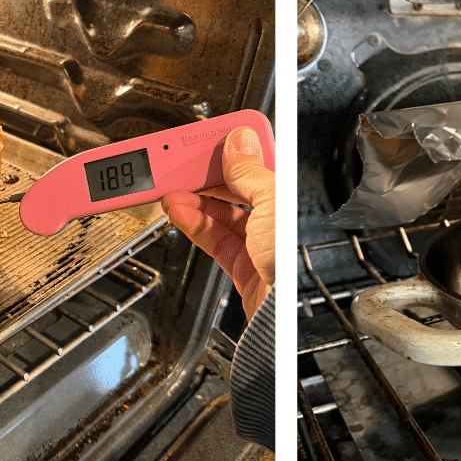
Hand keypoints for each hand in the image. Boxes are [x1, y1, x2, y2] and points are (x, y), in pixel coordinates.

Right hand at [160, 126, 274, 320]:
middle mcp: (276, 219)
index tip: (207, 139)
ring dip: (192, 198)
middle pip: (235, 187)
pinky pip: (213, 238)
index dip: (231, 148)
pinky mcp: (242, 269)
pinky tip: (178, 210)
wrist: (283, 321)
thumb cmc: (292, 266)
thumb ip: (251, 174)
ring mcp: (259, 245)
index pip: (258, 162)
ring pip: (220, 213)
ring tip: (169, 188)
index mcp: (288, 198)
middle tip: (180, 163)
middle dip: (205, 175)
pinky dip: (193, 223)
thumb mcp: (272, 205)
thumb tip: (239, 141)